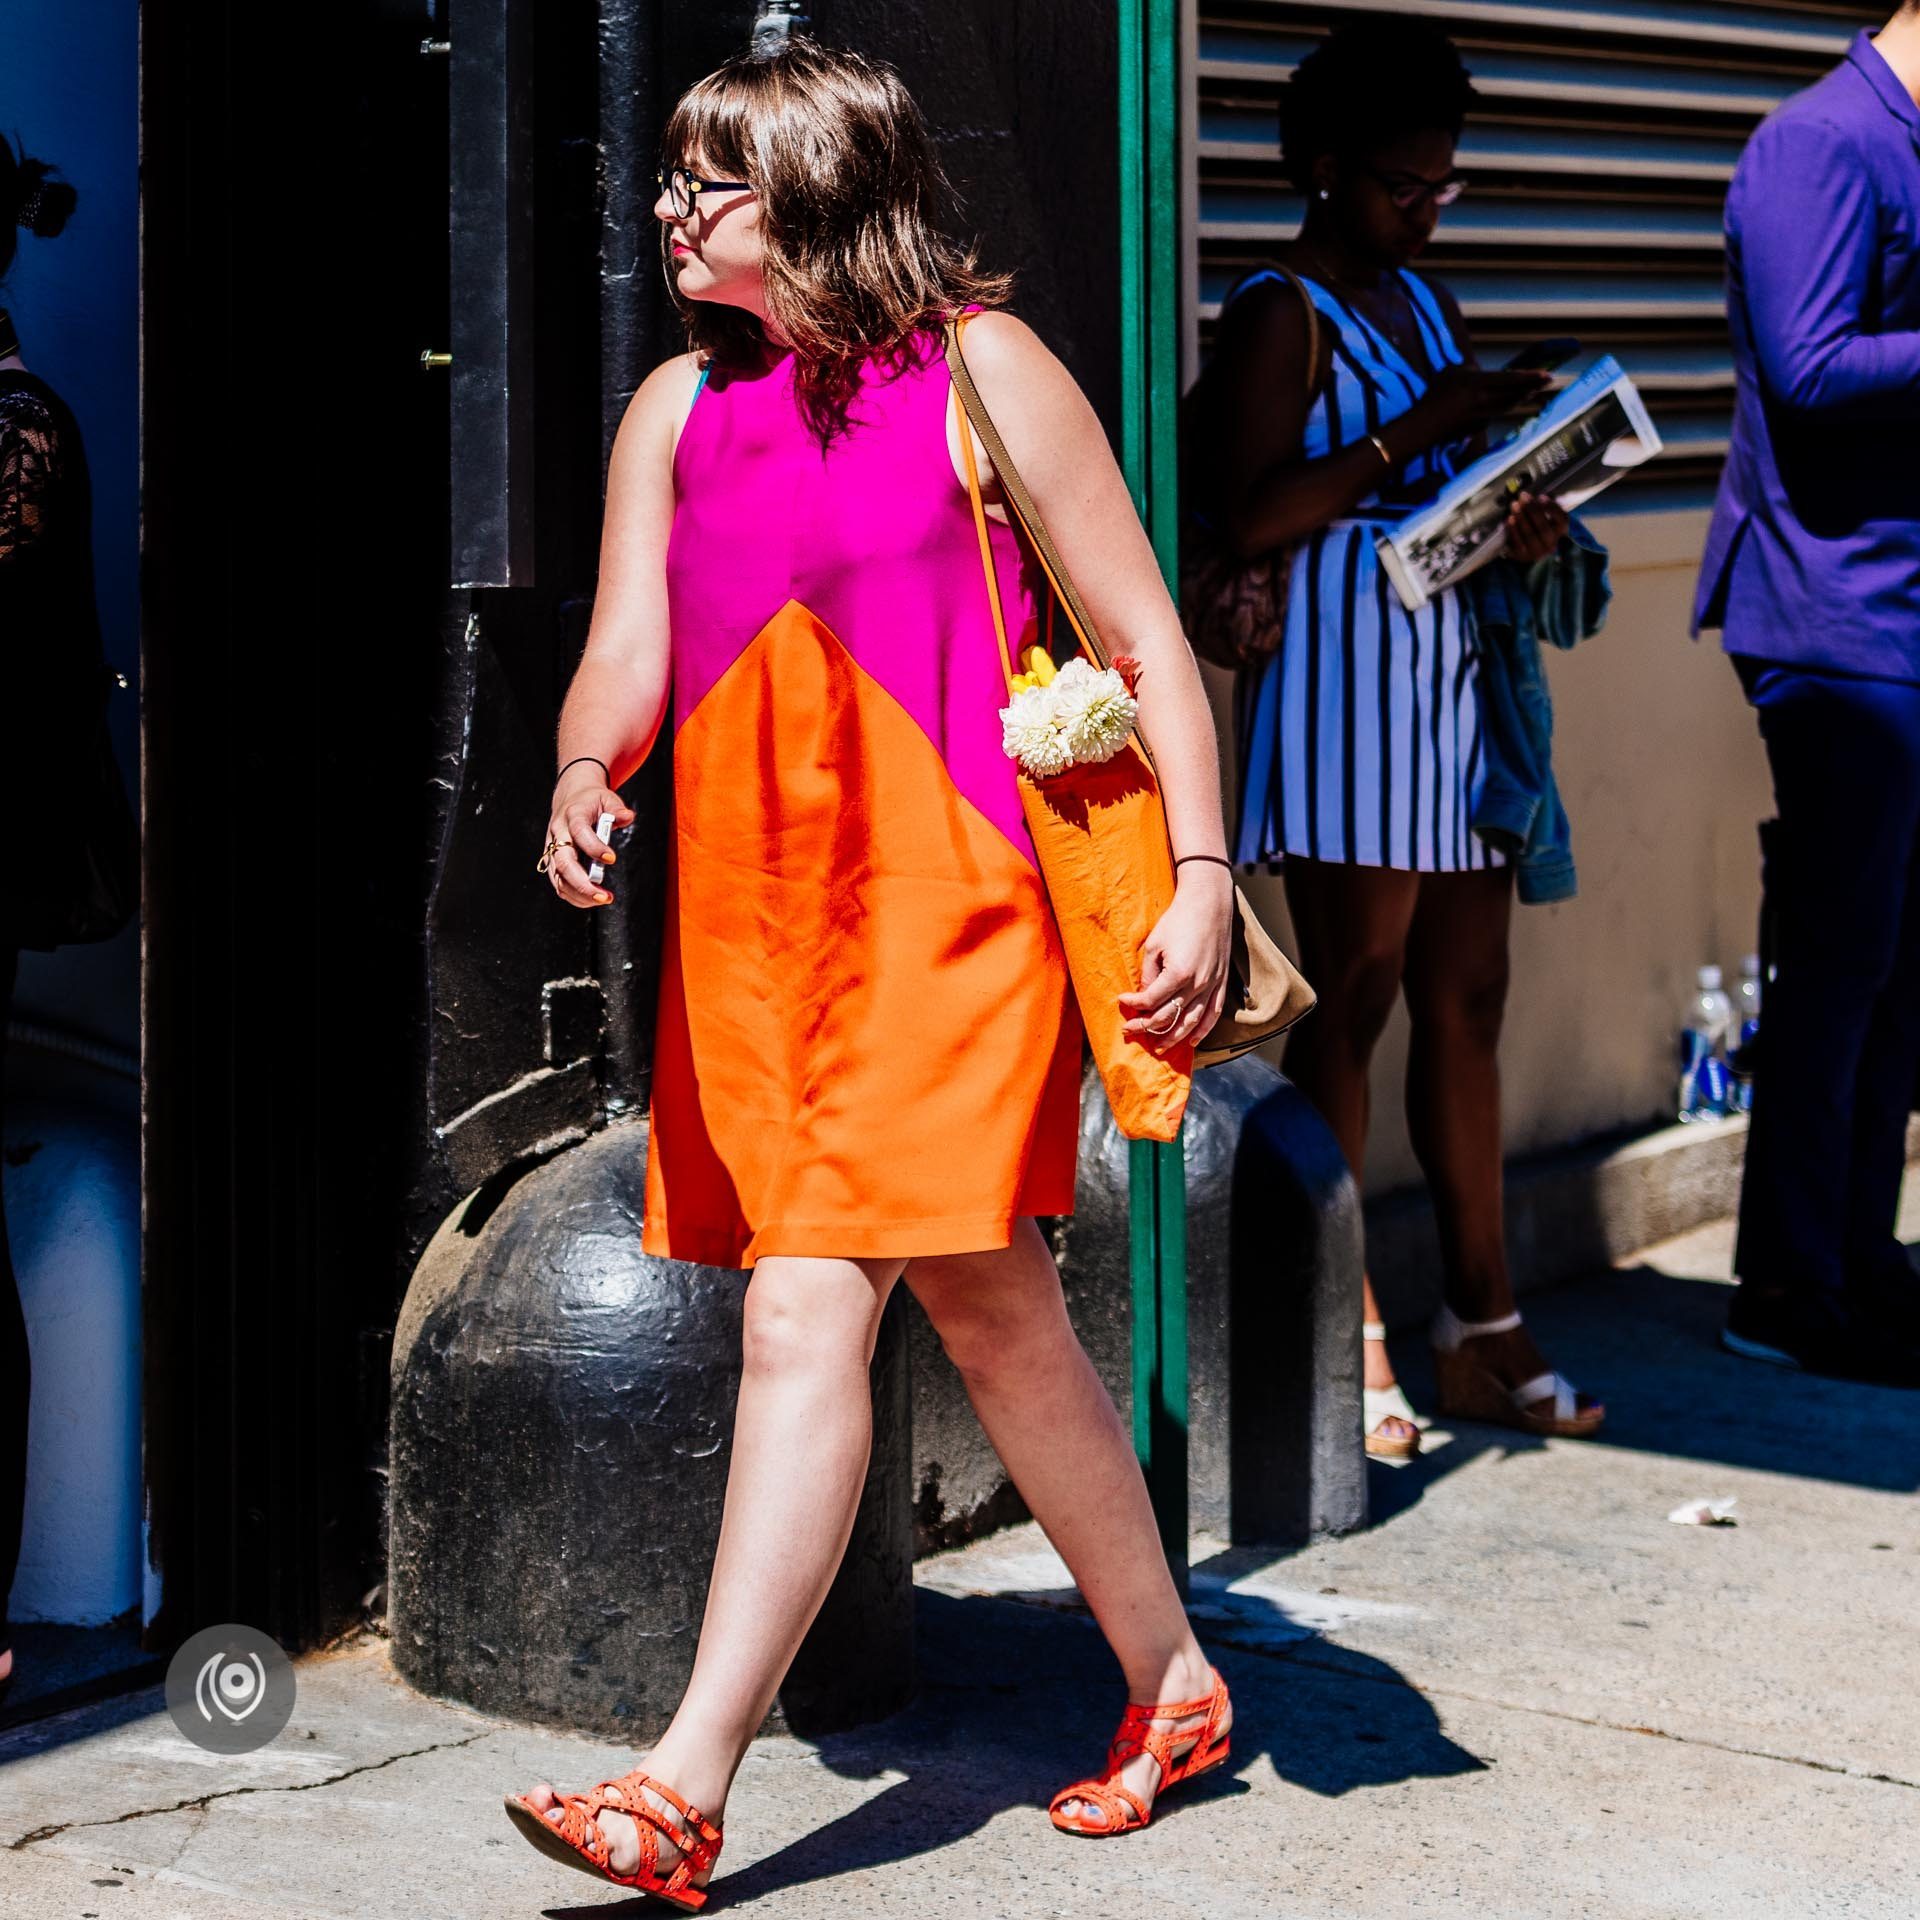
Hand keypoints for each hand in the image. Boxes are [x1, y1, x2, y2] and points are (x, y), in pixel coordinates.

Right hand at [541, 777, 636, 909]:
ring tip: (602, 899)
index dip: (594, 846)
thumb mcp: (606, 798)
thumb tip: (627, 817)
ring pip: (559, 877)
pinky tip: (591, 899)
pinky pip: (558, 882)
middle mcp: (558, 833)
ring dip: (579, 893)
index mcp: (572, 815)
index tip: (611, 858)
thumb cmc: (590, 801)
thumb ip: (617, 808)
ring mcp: (552, 848)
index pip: (579, 831)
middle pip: (563, 861)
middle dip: (582, 883)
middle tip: (603, 895)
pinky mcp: (552, 860)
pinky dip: (573, 895)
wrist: (569, 797)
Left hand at [1117, 864, 1232, 1053]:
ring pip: (1191, 1022)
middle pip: (1168, 1016)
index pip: (1150, 1000)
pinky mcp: (1221, 983)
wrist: (1209, 904)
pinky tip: (1191, 1041)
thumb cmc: (1178, 920)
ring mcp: (1212, 985)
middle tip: (1129, 1030)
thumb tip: (1145, 996)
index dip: (1133, 1004)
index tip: (1122, 1001)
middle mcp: (1197, 984)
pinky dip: (1202, 1031)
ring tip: (1158, 1047)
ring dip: (1173, 1037)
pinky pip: (1212, 1015)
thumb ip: (1149, 974)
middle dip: (1146, 1026)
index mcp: (1178, 973)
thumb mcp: (1155, 944)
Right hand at [1406, 363, 1550, 450]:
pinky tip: (1507, 402)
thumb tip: (1485, 373)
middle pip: (1515, 394)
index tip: (1546, 374)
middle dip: (1533, 387)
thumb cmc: (1434, 396)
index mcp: (1476, 384)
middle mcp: (1483, 400)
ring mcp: (1483, 415)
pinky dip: (1502, 406)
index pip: (1509, 379)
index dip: (1530, 377)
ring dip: (1522, 397)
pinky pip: (1495, 413)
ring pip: (1509, 405)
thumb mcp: (1451, 373)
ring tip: (1533, 390)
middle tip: (1548, 381)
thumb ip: (1471, 371)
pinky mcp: (1479, 426)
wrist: (1423, 426)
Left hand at [1503, 489, 1567, 562]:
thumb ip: (1542, 505)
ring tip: (1514, 504)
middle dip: (1532, 510)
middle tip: (1523, 496)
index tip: (1541, 496)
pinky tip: (1509, 519)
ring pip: (1529, 535)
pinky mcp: (1523, 556)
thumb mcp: (1545, 515)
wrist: (1529, 548)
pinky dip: (1513, 530)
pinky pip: (1517, 543)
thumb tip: (1533, 493)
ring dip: (1521, 518)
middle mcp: (1551, 543)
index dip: (1551, 508)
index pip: (1561, 519)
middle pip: (1543, 527)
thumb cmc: (1538, 526)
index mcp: (1561, 531)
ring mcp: (1537, 552)